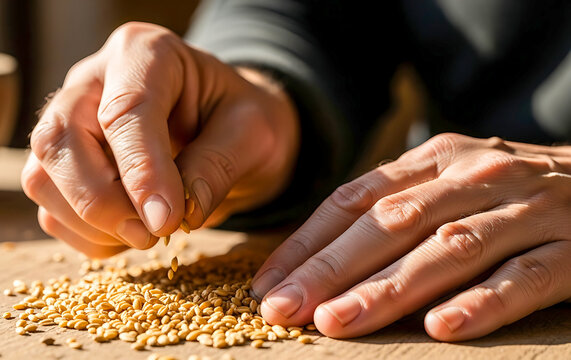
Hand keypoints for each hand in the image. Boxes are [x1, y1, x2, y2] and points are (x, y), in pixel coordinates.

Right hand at [21, 22, 298, 257]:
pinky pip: (50, 209)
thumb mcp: (253, 132)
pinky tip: (129, 235)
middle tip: (152, 234)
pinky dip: (86, 237)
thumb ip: (218, 165)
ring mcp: (70, 122)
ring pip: (42, 177)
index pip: (125, 111)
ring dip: (91, 223)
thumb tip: (178, 213)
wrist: (226, 127)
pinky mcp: (63, 165)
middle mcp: (93, 81)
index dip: (141, 171)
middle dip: (101, 201)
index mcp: (145, 53)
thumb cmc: (238, 120)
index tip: (166, 221)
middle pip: (61, 140)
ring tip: (148, 234)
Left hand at [252, 133, 570, 340]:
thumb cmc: (510, 192)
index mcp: (436, 159)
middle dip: (331, 268)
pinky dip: (483, 303)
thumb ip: (396, 208)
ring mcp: (526, 210)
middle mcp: (476, 176)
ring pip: (449, 249)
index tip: (267, 283)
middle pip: (391, 223)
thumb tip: (319, 260)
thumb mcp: (450, 182)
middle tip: (283, 308)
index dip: (307, 242)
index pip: (354, 199)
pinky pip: (524, 277)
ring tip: (338, 322)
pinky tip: (442, 328)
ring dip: (389, 288)